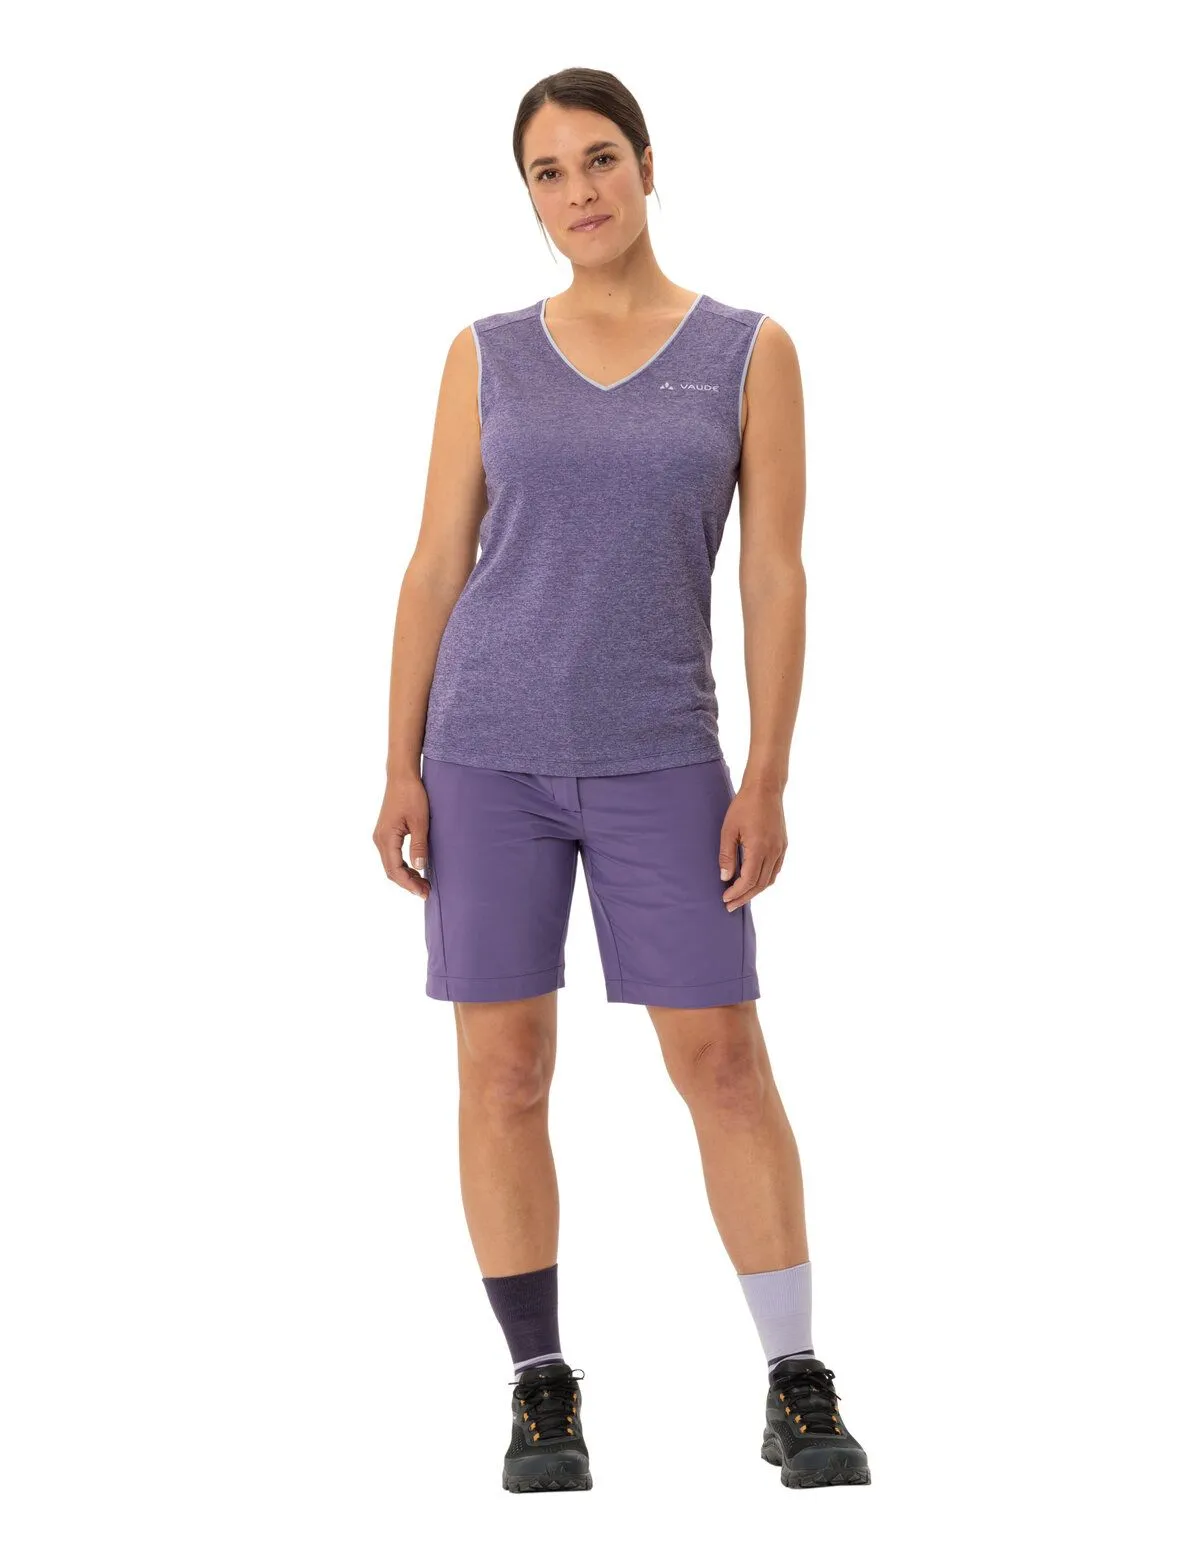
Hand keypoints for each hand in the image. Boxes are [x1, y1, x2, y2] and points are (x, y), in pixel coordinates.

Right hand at [373, 773, 430, 899]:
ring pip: (391, 864)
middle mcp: (379, 839)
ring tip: (423, 883)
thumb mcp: (420, 821)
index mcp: (386, 838)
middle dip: (407, 883)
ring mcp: (381, 836)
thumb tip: (420, 868)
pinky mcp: (386, 833)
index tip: (423, 892)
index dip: (408, 884)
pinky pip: (392, 856)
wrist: (401, 777)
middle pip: (391, 871)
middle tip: (426, 891)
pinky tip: (416, 869)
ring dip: (405, 876)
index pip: (394, 870)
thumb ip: (419, 845)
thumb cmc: (411, 795)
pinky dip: (403, 866)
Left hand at [718, 778, 786, 910]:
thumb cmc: (744, 806)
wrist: (765, 789)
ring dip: (755, 891)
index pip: (748, 880)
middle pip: (759, 884)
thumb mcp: (728, 830)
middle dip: (744, 897)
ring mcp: (780, 849)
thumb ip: (727, 855)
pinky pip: (775, 869)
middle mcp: (773, 852)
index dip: (736, 893)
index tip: (725, 899)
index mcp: (759, 848)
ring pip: (769, 879)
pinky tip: (755, 881)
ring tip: (741, 896)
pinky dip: (765, 880)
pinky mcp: (783, 845)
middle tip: (730, 906)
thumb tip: (725, 878)